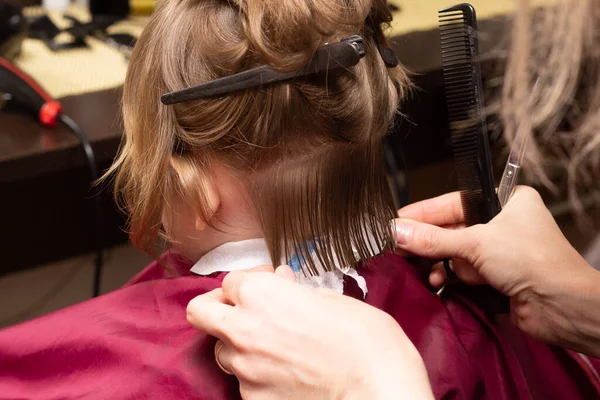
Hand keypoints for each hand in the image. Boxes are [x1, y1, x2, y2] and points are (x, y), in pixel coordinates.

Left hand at [187, 266, 433, 399]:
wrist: (380, 392)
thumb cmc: (366, 342)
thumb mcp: (333, 299)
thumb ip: (296, 291)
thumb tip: (283, 286)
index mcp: (261, 294)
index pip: (230, 280)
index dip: (250, 281)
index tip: (268, 287)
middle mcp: (243, 330)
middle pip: (200, 311)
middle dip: (216, 307)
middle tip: (241, 310)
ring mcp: (245, 370)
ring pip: (222, 350)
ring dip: (239, 344)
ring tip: (273, 347)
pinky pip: (243, 383)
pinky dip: (258, 376)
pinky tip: (287, 374)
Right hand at [395, 186, 599, 356]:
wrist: (563, 307)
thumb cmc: (533, 261)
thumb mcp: (476, 243)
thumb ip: (433, 239)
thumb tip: (397, 231)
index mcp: (507, 201)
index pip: (455, 202)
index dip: (425, 212)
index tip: (397, 220)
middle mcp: (503, 223)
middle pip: (452, 229)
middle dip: (428, 240)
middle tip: (397, 245)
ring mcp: (500, 251)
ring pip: (455, 251)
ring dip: (438, 261)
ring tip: (422, 269)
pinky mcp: (496, 276)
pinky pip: (463, 271)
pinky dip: (450, 276)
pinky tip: (439, 281)